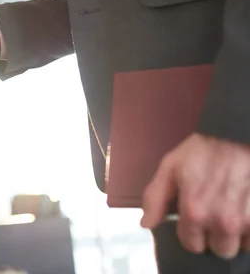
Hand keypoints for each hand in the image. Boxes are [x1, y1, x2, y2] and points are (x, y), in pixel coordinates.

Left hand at [141, 133, 249, 258]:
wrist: (235, 135)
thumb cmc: (203, 150)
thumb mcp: (170, 168)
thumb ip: (155, 198)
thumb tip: (146, 224)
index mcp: (195, 211)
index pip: (191, 245)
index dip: (191, 234)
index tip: (194, 221)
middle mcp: (221, 221)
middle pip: (218, 250)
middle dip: (214, 236)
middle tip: (214, 216)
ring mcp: (245, 221)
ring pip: (239, 246)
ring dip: (235, 235)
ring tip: (230, 212)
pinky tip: (243, 211)